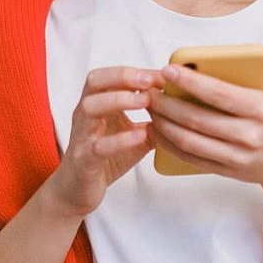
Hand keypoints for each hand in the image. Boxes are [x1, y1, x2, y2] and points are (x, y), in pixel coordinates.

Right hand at [45, 66, 164, 217]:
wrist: (79, 190)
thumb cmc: (107, 158)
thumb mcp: (136, 135)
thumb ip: (154, 120)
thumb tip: (183, 106)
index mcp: (97, 104)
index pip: (110, 76)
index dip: (135, 72)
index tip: (162, 74)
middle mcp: (86, 115)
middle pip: (95, 82)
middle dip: (123, 77)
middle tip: (150, 81)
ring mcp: (83, 136)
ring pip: (91, 108)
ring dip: (119, 100)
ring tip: (145, 101)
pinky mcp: (84, 160)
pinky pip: (98, 146)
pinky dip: (120, 139)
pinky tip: (140, 135)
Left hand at [148, 34, 262, 191]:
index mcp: (262, 110)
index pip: (220, 94)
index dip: (191, 82)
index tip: (168, 70)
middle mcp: (249, 135)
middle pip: (198, 119)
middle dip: (168, 104)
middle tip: (149, 90)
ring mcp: (237, 156)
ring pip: (190, 141)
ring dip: (164, 125)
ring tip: (151, 108)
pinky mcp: (227, 171)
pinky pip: (192, 158)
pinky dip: (170, 145)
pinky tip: (158, 131)